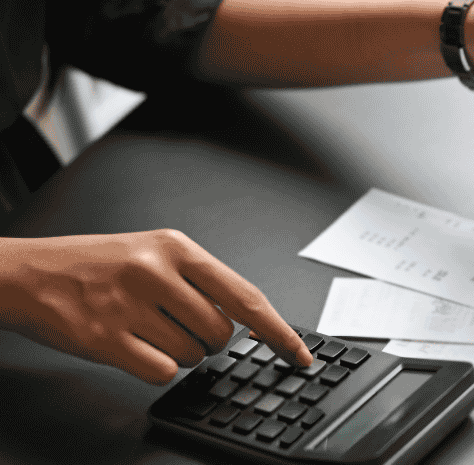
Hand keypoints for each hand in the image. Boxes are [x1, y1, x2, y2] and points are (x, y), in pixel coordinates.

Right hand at [0, 230, 311, 385]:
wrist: (28, 273)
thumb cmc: (94, 264)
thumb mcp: (153, 251)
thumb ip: (199, 279)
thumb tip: (245, 317)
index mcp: (177, 247)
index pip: (246, 295)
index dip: (278, 331)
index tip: (299, 354)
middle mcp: (157, 271)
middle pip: (221, 333)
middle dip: (207, 340)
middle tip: (174, 323)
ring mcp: (131, 305)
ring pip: (192, 355)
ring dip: (178, 353)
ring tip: (146, 328)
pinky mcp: (106, 338)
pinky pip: (161, 372)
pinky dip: (153, 367)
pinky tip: (132, 345)